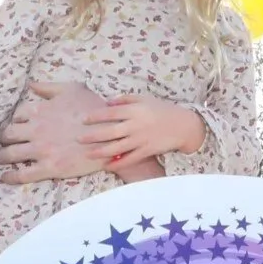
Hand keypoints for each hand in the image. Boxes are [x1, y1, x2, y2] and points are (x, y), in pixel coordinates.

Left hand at [0, 82, 107, 183]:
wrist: (110, 133)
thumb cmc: (93, 109)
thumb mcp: (72, 89)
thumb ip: (48, 87)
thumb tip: (31, 85)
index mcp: (40, 110)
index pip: (17, 116)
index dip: (16, 121)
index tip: (17, 126)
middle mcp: (36, 129)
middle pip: (8, 135)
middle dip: (5, 139)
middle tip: (6, 143)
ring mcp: (41, 150)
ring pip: (9, 154)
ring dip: (3, 156)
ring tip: (3, 159)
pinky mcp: (49, 167)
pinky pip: (22, 174)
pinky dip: (10, 177)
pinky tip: (5, 177)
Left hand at [79, 96, 203, 166]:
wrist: (184, 125)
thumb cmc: (162, 109)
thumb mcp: (144, 98)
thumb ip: (125, 99)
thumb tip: (107, 103)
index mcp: (135, 110)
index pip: (110, 113)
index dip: (95, 116)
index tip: (84, 119)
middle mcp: (136, 125)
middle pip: (109, 131)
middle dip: (92, 135)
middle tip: (78, 138)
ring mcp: (141, 140)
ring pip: (116, 147)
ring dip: (100, 151)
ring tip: (88, 153)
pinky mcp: (147, 151)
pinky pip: (129, 159)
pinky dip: (118, 163)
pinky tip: (107, 165)